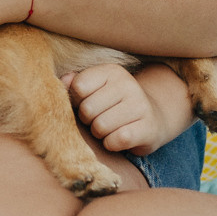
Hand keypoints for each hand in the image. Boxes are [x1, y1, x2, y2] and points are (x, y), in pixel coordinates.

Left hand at [62, 63, 183, 153]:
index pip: (78, 87)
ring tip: (109, 129)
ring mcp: (140, 105)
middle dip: (88, 121)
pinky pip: (116, 140)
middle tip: (99, 120)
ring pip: (100, 127)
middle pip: (87, 109)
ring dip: (100, 134)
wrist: (153, 119)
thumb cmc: (114, 105)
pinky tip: (118, 139)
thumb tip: (63, 82)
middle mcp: (128, 84)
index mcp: (111, 71)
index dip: (76, 101)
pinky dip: (111, 144)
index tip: (87, 104)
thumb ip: (75, 84)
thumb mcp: (96, 89)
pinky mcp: (148, 128)